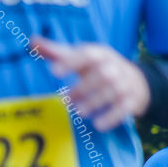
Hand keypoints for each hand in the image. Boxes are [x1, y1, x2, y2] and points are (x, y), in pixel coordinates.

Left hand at [32, 36, 149, 131]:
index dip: (71, 62)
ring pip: (113, 91)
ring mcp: (125, 83)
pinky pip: (124, 107)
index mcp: (100, 54)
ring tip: (79, 112)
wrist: (136, 82)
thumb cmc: (96, 69)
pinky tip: (98, 125)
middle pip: (102, 75)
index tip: (53, 72)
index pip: (87, 54)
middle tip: (67, 99)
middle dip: (83, 87)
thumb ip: (57, 53)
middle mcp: (114, 67)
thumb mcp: (80, 59)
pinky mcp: (131, 100)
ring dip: (95, 102)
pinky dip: (112, 116)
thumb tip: (31, 41)